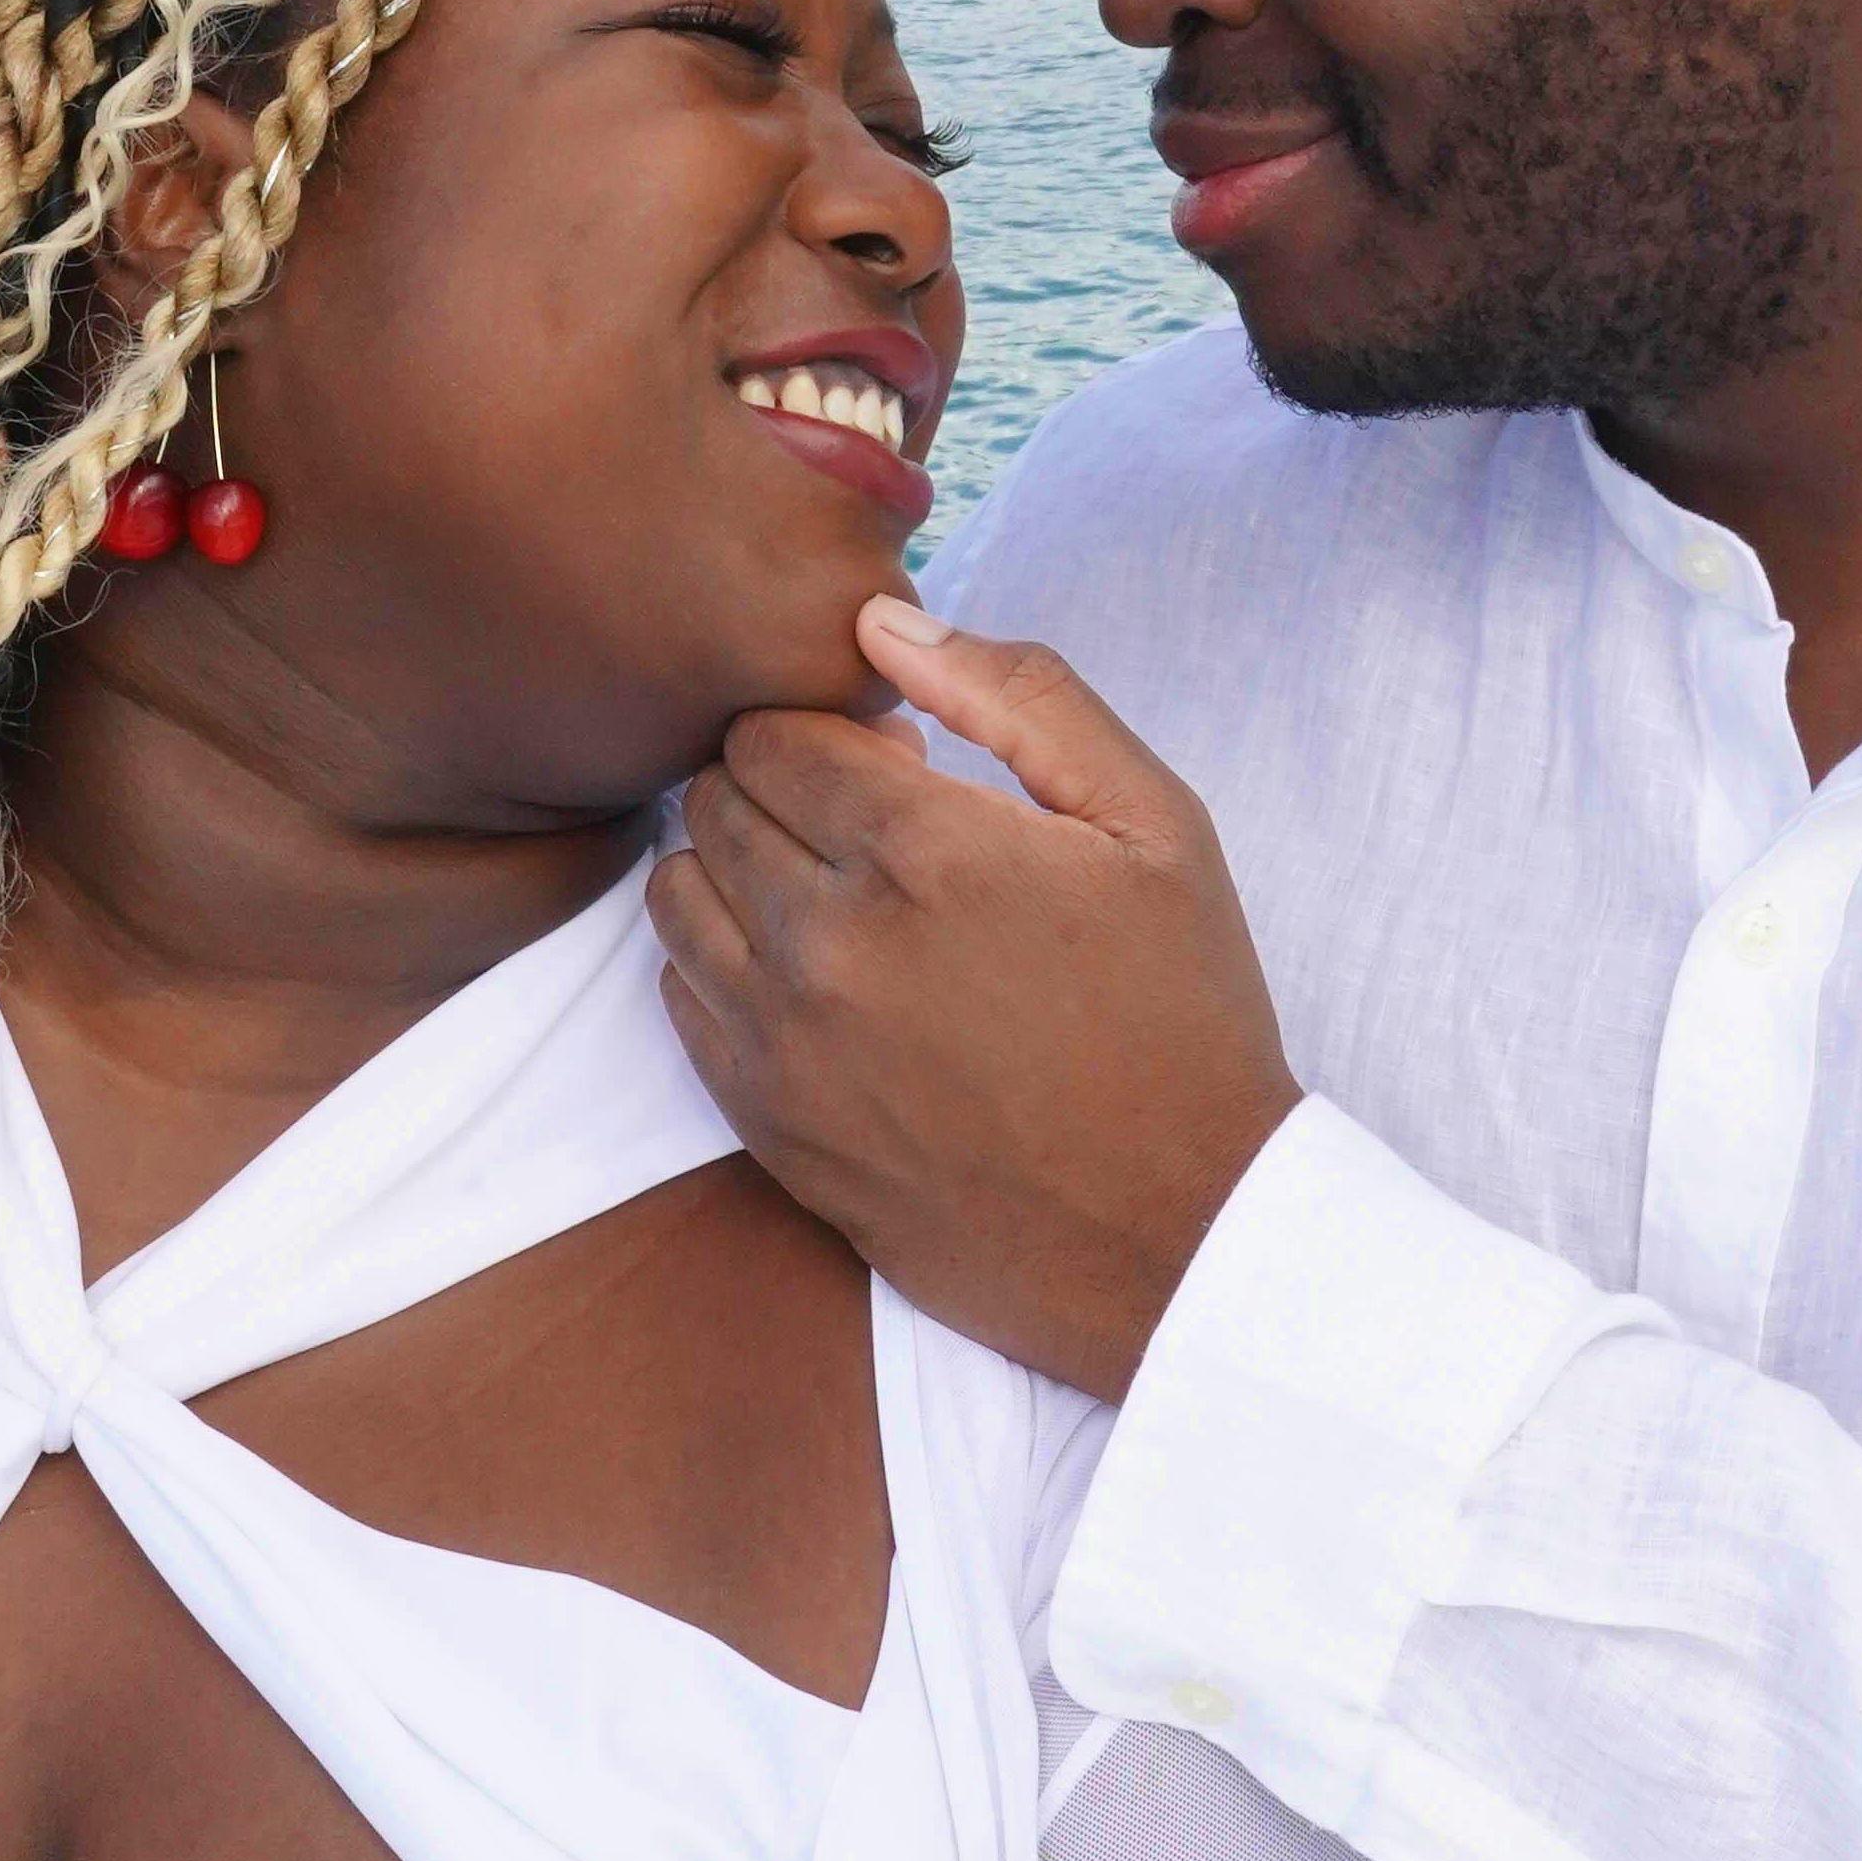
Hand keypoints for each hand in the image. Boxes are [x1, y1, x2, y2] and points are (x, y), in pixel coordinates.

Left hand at [651, 597, 1301, 1400]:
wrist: (1184, 1236)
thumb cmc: (1183, 1012)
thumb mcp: (1152, 821)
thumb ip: (1020, 695)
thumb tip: (883, 624)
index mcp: (924, 850)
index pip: (773, 729)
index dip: (826, 723)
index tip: (891, 754)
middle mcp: (829, 943)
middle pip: (714, 800)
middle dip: (774, 783)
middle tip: (862, 817)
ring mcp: (785, 1046)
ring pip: (677, 895)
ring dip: (732, 866)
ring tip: (824, 886)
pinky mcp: (768, 1129)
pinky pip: (679, 1001)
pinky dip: (722, 963)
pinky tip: (809, 972)